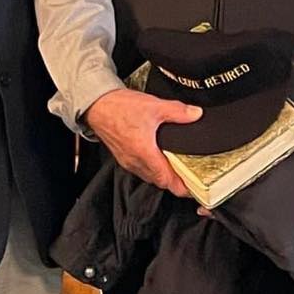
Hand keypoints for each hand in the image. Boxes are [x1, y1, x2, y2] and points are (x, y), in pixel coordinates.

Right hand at [84, 87, 202, 197]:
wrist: (97, 105)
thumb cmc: (119, 108)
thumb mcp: (154, 106)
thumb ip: (178, 111)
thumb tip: (195, 114)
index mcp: (145, 154)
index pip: (167, 182)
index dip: (183, 188)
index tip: (195, 188)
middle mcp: (135, 162)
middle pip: (160, 181)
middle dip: (175, 182)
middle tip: (191, 175)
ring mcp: (128, 160)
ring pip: (149, 176)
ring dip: (163, 175)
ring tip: (177, 167)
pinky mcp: (122, 156)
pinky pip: (140, 169)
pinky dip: (152, 168)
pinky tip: (158, 157)